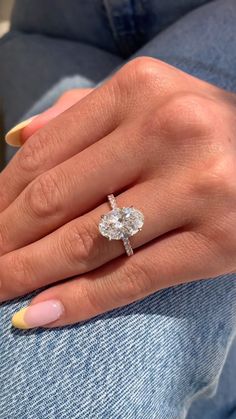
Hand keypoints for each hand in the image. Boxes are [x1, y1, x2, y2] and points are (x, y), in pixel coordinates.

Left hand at [1, 57, 235, 328]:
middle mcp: (169, 129)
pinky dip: (79, 301)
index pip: (45, 154)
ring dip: (29, 274)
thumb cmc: (201, 132)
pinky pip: (131, 277)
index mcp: (141, 90)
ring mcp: (199, 186)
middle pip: (55, 199)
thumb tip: (17, 141)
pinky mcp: (219, 239)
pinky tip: (39, 315)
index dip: (0, 199)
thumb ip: (81, 115)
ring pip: (86, 243)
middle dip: (5, 240)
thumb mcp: (146, 104)